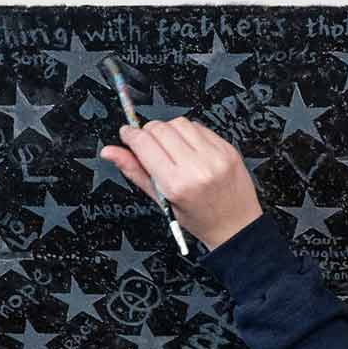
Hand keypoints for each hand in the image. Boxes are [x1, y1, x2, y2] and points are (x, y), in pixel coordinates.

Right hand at [101, 117, 262, 250]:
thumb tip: (111, 152)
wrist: (236, 224)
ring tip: (171, 150)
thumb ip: (135, 172)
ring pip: (179, 123)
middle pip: (160, 128)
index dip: (130, 135)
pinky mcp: (227, 148)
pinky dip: (189, 133)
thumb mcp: (163, 201)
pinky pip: (199, 127)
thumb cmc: (200, 219)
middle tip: (148, 146)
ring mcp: (215, 156)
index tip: (127, 134)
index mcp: (177, 184)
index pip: (144, 144)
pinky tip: (189, 150)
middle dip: (148, 133)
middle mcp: (198, 167)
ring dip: (168, 131)